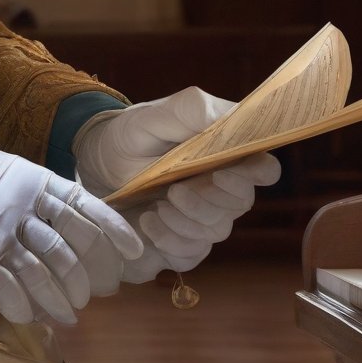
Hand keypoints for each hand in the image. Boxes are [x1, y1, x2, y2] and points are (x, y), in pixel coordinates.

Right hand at [0, 138, 142, 327]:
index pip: (85, 206)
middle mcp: (24, 206)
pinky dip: (26, 308)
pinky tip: (32, 317)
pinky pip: (12, 290)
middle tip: (94, 295)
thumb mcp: (3, 169)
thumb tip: (66, 210)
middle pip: (70, 248)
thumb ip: (34, 190)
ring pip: (45, 275)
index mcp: (34, 179)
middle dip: (86, 278)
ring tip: (69, 316)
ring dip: (61, 301)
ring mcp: (1, 233)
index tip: (134, 254)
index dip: (113, 231)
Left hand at [72, 87, 281, 283]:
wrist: (98, 163)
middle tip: (175, 190)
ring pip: (217, 230)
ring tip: (158, 205)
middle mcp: (222, 185)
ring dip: (187, 222)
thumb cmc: (132, 134)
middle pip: (241, 203)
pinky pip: (193, 253)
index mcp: (225, 151)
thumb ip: (190, 110)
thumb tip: (226, 115)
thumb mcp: (152, 115)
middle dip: (209, 201)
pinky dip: (171, 241)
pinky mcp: (185, 239)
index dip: (255, 174)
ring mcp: (205, 215)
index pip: (263, 167)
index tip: (223, 172)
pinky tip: (149, 222)